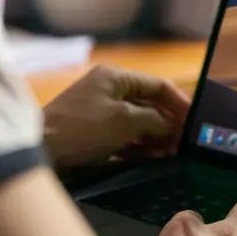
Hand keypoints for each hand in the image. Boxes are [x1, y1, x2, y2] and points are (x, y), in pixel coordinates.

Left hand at [42, 65, 190, 168]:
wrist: (41, 149)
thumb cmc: (84, 128)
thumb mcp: (126, 121)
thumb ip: (155, 120)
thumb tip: (171, 126)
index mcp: (116, 77)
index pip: (157, 85)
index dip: (180, 103)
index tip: (195, 122)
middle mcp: (108, 90)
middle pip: (148, 104)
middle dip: (168, 124)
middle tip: (185, 143)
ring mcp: (100, 112)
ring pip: (137, 123)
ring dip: (156, 137)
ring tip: (173, 154)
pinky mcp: (93, 133)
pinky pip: (123, 136)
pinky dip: (139, 146)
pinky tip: (153, 158)